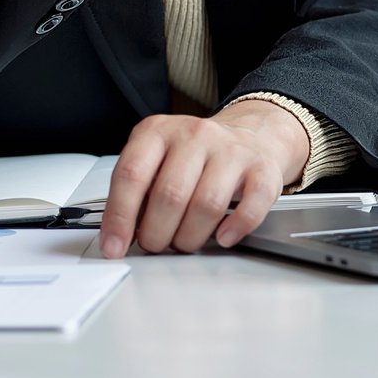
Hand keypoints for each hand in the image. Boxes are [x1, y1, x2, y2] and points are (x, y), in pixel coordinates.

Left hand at [96, 100, 307, 257]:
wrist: (250, 134)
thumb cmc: (194, 157)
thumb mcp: (156, 159)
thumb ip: (136, 192)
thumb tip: (117, 236)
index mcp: (158, 131)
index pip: (132, 174)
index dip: (119, 217)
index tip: (115, 246)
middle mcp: (196, 135)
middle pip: (170, 195)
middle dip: (157, 233)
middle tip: (156, 243)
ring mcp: (232, 150)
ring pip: (207, 205)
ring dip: (190, 237)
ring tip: (184, 241)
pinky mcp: (263, 168)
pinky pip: (251, 206)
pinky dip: (235, 228)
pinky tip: (223, 236)